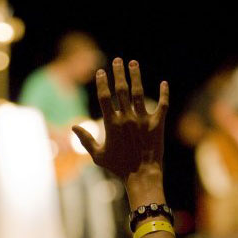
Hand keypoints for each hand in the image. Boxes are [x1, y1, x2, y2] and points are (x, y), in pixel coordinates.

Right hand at [72, 58, 168, 181]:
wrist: (141, 176)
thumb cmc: (118, 167)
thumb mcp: (98, 156)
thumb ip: (86, 140)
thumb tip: (73, 126)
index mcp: (112, 123)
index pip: (105, 97)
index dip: (102, 83)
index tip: (102, 72)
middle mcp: (127, 118)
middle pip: (121, 90)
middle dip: (118, 73)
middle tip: (118, 60)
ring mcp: (143, 120)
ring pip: (138, 93)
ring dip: (136, 76)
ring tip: (133, 63)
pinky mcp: (158, 124)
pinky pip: (162, 105)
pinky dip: (164, 93)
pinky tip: (164, 82)